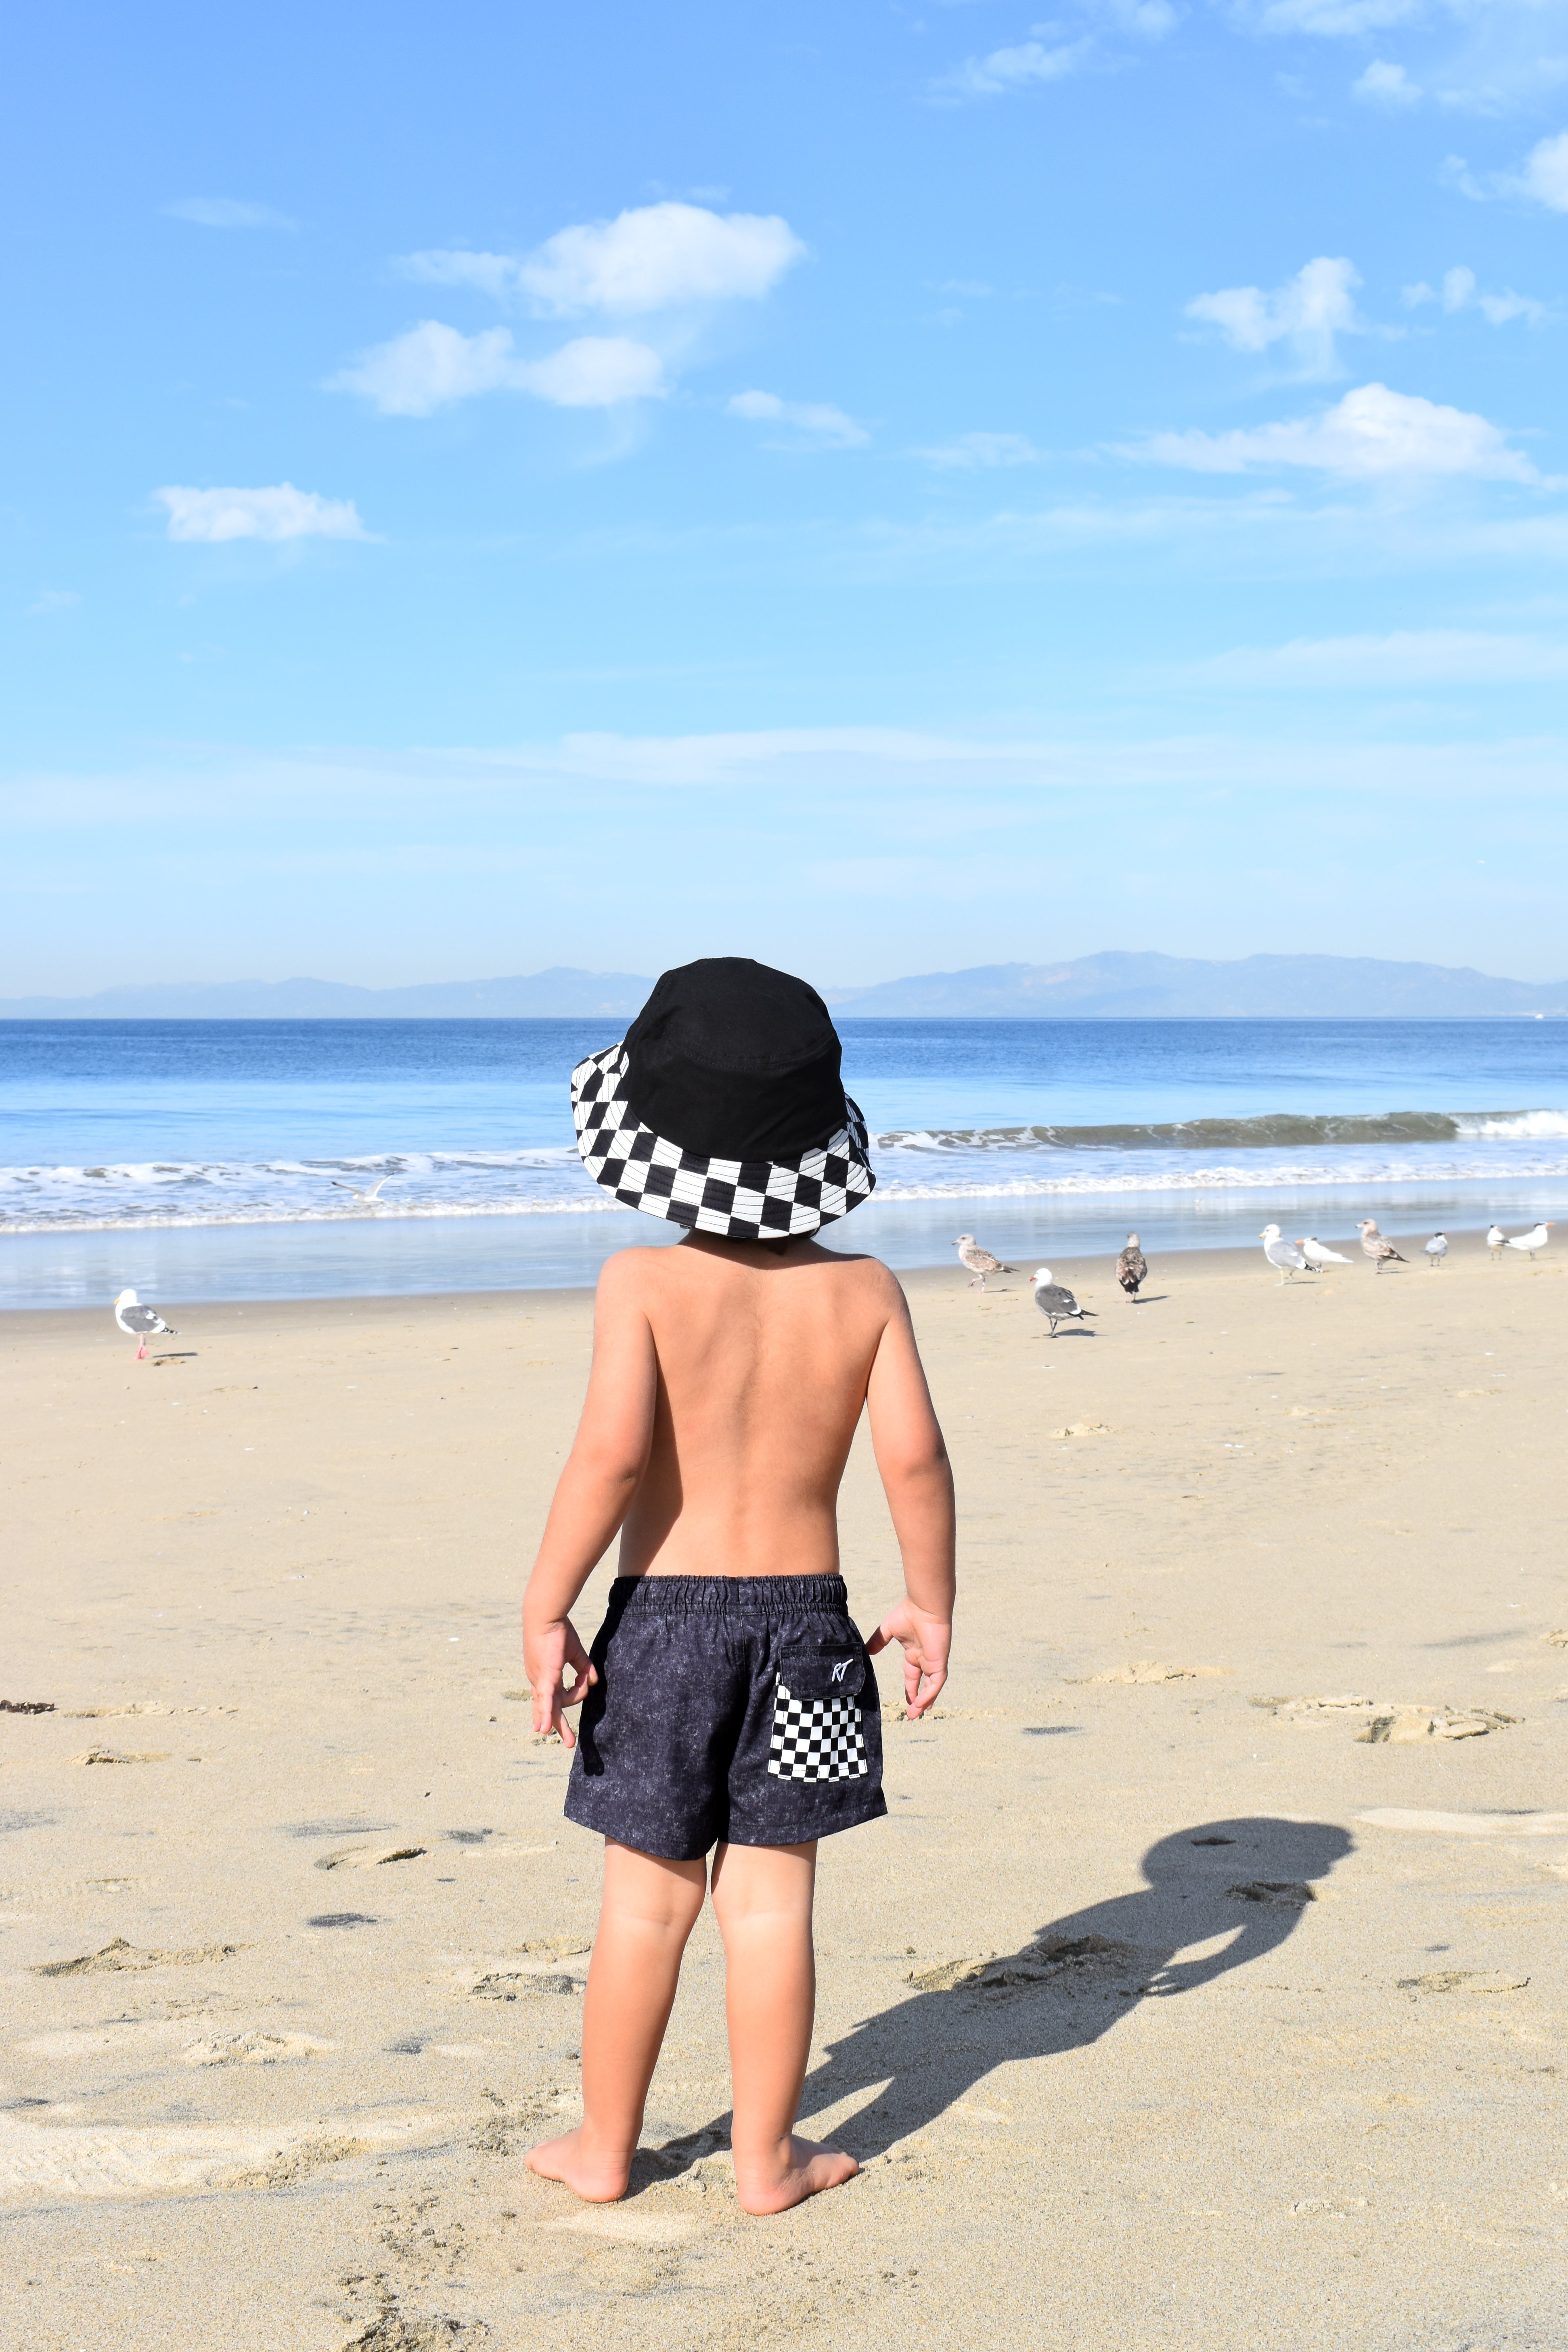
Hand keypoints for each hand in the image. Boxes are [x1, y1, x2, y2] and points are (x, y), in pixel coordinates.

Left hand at [523, 1615, 597, 1746]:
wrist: (545, 1617)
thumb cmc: (557, 1629)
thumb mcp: (574, 1652)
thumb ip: (585, 1667)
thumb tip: (594, 1680)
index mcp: (545, 1675)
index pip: (548, 1698)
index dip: (548, 1713)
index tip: (546, 1728)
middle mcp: (540, 1681)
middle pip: (549, 1709)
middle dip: (558, 1726)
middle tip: (568, 1743)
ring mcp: (541, 1681)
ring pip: (554, 1706)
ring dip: (559, 1725)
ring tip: (569, 1742)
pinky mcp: (546, 1677)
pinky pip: (547, 1700)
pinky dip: (546, 1715)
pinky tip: (544, 1730)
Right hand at [866, 1599, 950, 1718]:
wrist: (924, 1606)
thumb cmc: (908, 1613)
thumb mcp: (888, 1630)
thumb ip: (878, 1641)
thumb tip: (866, 1651)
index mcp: (915, 1652)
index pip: (913, 1675)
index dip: (910, 1688)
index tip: (905, 1701)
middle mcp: (925, 1659)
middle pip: (923, 1685)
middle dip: (918, 1700)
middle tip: (912, 1714)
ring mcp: (933, 1661)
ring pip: (931, 1688)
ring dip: (924, 1701)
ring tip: (915, 1714)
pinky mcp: (939, 1662)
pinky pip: (936, 1684)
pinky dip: (929, 1694)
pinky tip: (922, 1704)